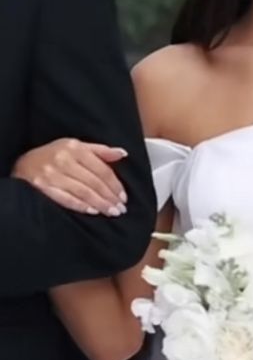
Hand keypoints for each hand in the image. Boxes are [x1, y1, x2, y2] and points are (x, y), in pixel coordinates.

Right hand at [13, 138, 127, 214]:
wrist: (22, 165)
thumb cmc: (52, 155)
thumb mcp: (74, 147)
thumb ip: (99, 151)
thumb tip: (122, 153)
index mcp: (74, 148)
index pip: (101, 169)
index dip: (115, 185)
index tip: (123, 197)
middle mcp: (63, 160)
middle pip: (94, 182)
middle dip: (110, 197)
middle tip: (120, 208)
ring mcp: (51, 174)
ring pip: (83, 192)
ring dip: (100, 204)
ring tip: (111, 212)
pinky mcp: (42, 187)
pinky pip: (67, 199)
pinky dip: (82, 206)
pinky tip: (93, 212)